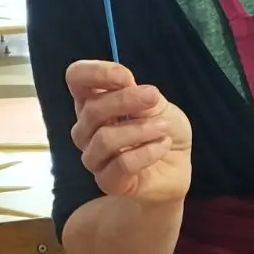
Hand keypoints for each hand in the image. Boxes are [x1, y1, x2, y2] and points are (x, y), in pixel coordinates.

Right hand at [66, 60, 191, 203]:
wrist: (177, 167)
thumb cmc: (162, 131)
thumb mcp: (157, 104)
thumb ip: (137, 93)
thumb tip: (125, 82)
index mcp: (92, 101)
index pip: (76, 78)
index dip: (97, 73)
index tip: (126, 77)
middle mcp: (86, 129)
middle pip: (91, 109)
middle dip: (126, 100)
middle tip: (154, 97)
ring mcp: (93, 157)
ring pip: (105, 139)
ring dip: (141, 129)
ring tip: (164, 128)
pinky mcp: (107, 181)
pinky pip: (122, 164)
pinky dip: (148, 152)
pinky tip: (163, 145)